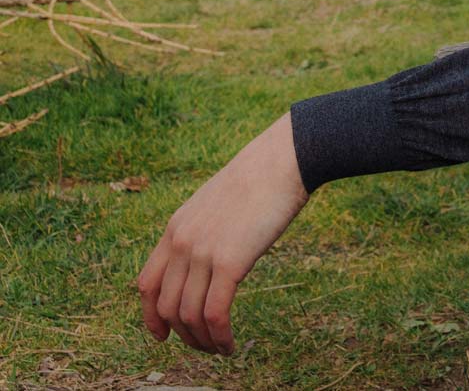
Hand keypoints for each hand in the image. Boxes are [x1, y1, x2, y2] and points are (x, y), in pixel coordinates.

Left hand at [136, 112, 309, 355]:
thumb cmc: (260, 176)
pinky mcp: (230, 262)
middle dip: (182, 335)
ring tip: (219, 348)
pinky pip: (214, 313)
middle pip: (166, 306)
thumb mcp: (217, 201)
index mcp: (175, 228)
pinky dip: (219, 336)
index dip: (151, 316)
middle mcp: (181, 243)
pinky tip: (230, 344)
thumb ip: (205, 228)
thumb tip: (212, 253)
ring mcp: (203, 253)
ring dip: (202, 340)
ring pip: (188, 315)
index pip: (147, 284)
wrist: (282, 160)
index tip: (163, 334)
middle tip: (203, 345)